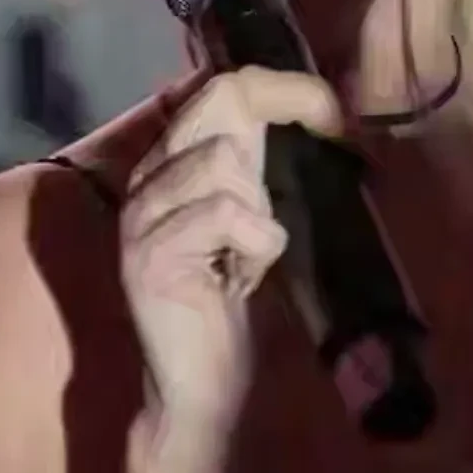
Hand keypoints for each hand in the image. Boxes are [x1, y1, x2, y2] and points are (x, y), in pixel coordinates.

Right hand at [120, 67, 341, 438]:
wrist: (197, 385)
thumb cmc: (229, 301)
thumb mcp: (246, 217)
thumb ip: (251, 163)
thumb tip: (302, 102)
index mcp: (168, 162)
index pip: (222, 87)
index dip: (285, 88)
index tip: (331, 115)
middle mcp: (146, 177)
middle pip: (221, 103)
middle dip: (285, 115)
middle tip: (322, 143)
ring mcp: (141, 215)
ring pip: (224, 163)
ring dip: (260, 212)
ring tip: (247, 255)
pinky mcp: (150, 254)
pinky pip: (227, 215)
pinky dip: (255, 247)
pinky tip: (238, 280)